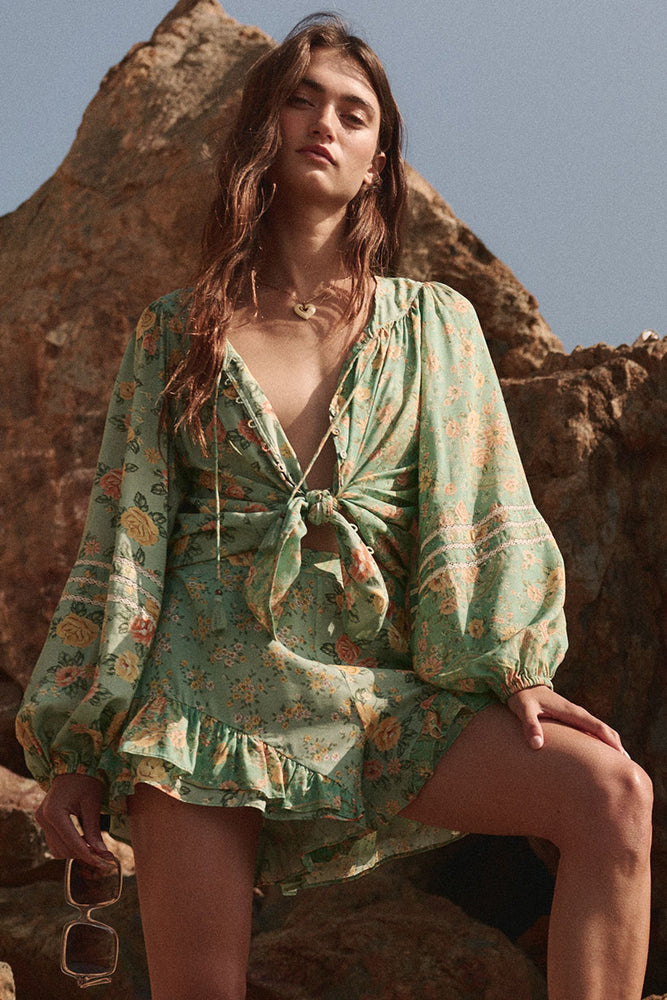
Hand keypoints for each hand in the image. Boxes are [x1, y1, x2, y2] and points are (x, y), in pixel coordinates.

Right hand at [35, 773, 115, 868]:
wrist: (74, 766)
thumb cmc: (86, 780)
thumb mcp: (92, 804)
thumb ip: (94, 830)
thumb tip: (101, 854)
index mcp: (54, 812)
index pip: (72, 842)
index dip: (89, 855)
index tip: (103, 863)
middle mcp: (43, 817)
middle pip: (63, 849)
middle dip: (83, 854)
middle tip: (103, 856)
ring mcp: (41, 819)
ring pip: (57, 849)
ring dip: (75, 851)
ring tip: (94, 847)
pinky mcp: (43, 820)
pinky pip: (55, 841)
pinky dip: (69, 845)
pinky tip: (83, 840)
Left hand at [506, 685, 628, 755]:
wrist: (520, 681)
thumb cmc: (522, 697)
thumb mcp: (523, 710)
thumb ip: (530, 725)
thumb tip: (537, 745)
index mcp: (571, 712)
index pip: (597, 727)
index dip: (610, 741)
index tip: (622, 756)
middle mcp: (576, 712)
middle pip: (603, 729)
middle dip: (616, 745)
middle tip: (626, 764)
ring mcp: (574, 714)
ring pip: (598, 729)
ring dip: (609, 743)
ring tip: (617, 762)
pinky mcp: (569, 717)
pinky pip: (589, 729)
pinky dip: (599, 740)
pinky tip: (597, 752)